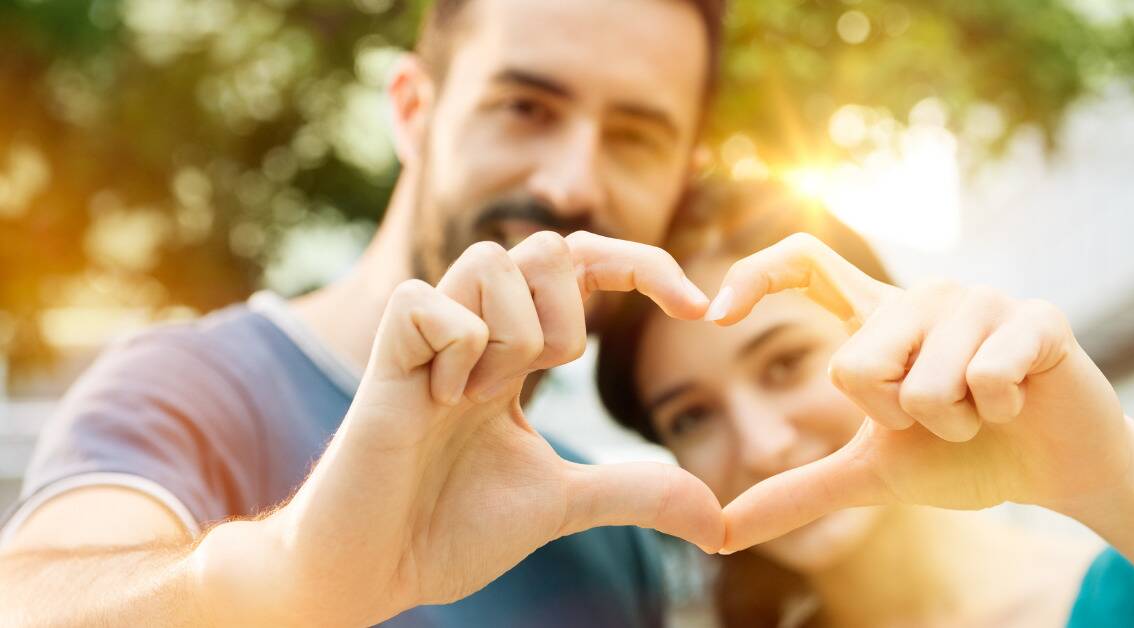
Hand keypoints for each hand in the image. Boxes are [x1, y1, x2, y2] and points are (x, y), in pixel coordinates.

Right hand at [196, 232, 722, 626]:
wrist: (376, 570)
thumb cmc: (449, 527)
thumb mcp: (562, 503)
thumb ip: (634, 493)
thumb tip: (718, 520)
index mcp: (515, 353)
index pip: (583, 269)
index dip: (643, 267)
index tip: (700, 306)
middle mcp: (476, 330)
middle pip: (546, 247)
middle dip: (568, 317)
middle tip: (533, 384)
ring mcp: (429, 337)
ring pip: (494, 261)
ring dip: (511, 336)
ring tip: (477, 399)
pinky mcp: (385, 354)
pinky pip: (431, 304)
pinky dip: (456, 353)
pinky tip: (435, 403)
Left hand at [708, 233, 1131, 553]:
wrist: (1053, 472)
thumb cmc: (960, 457)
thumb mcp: (870, 475)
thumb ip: (797, 492)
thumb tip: (720, 534)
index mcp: (876, 317)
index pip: (803, 261)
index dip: (754, 274)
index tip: (713, 313)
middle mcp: (921, 295)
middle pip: (852, 366)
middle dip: (892, 421)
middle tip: (936, 418)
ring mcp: (980, 299)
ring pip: (924, 384)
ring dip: (952, 424)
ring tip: (981, 411)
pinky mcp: (1035, 317)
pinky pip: (988, 377)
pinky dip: (999, 413)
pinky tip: (1018, 404)